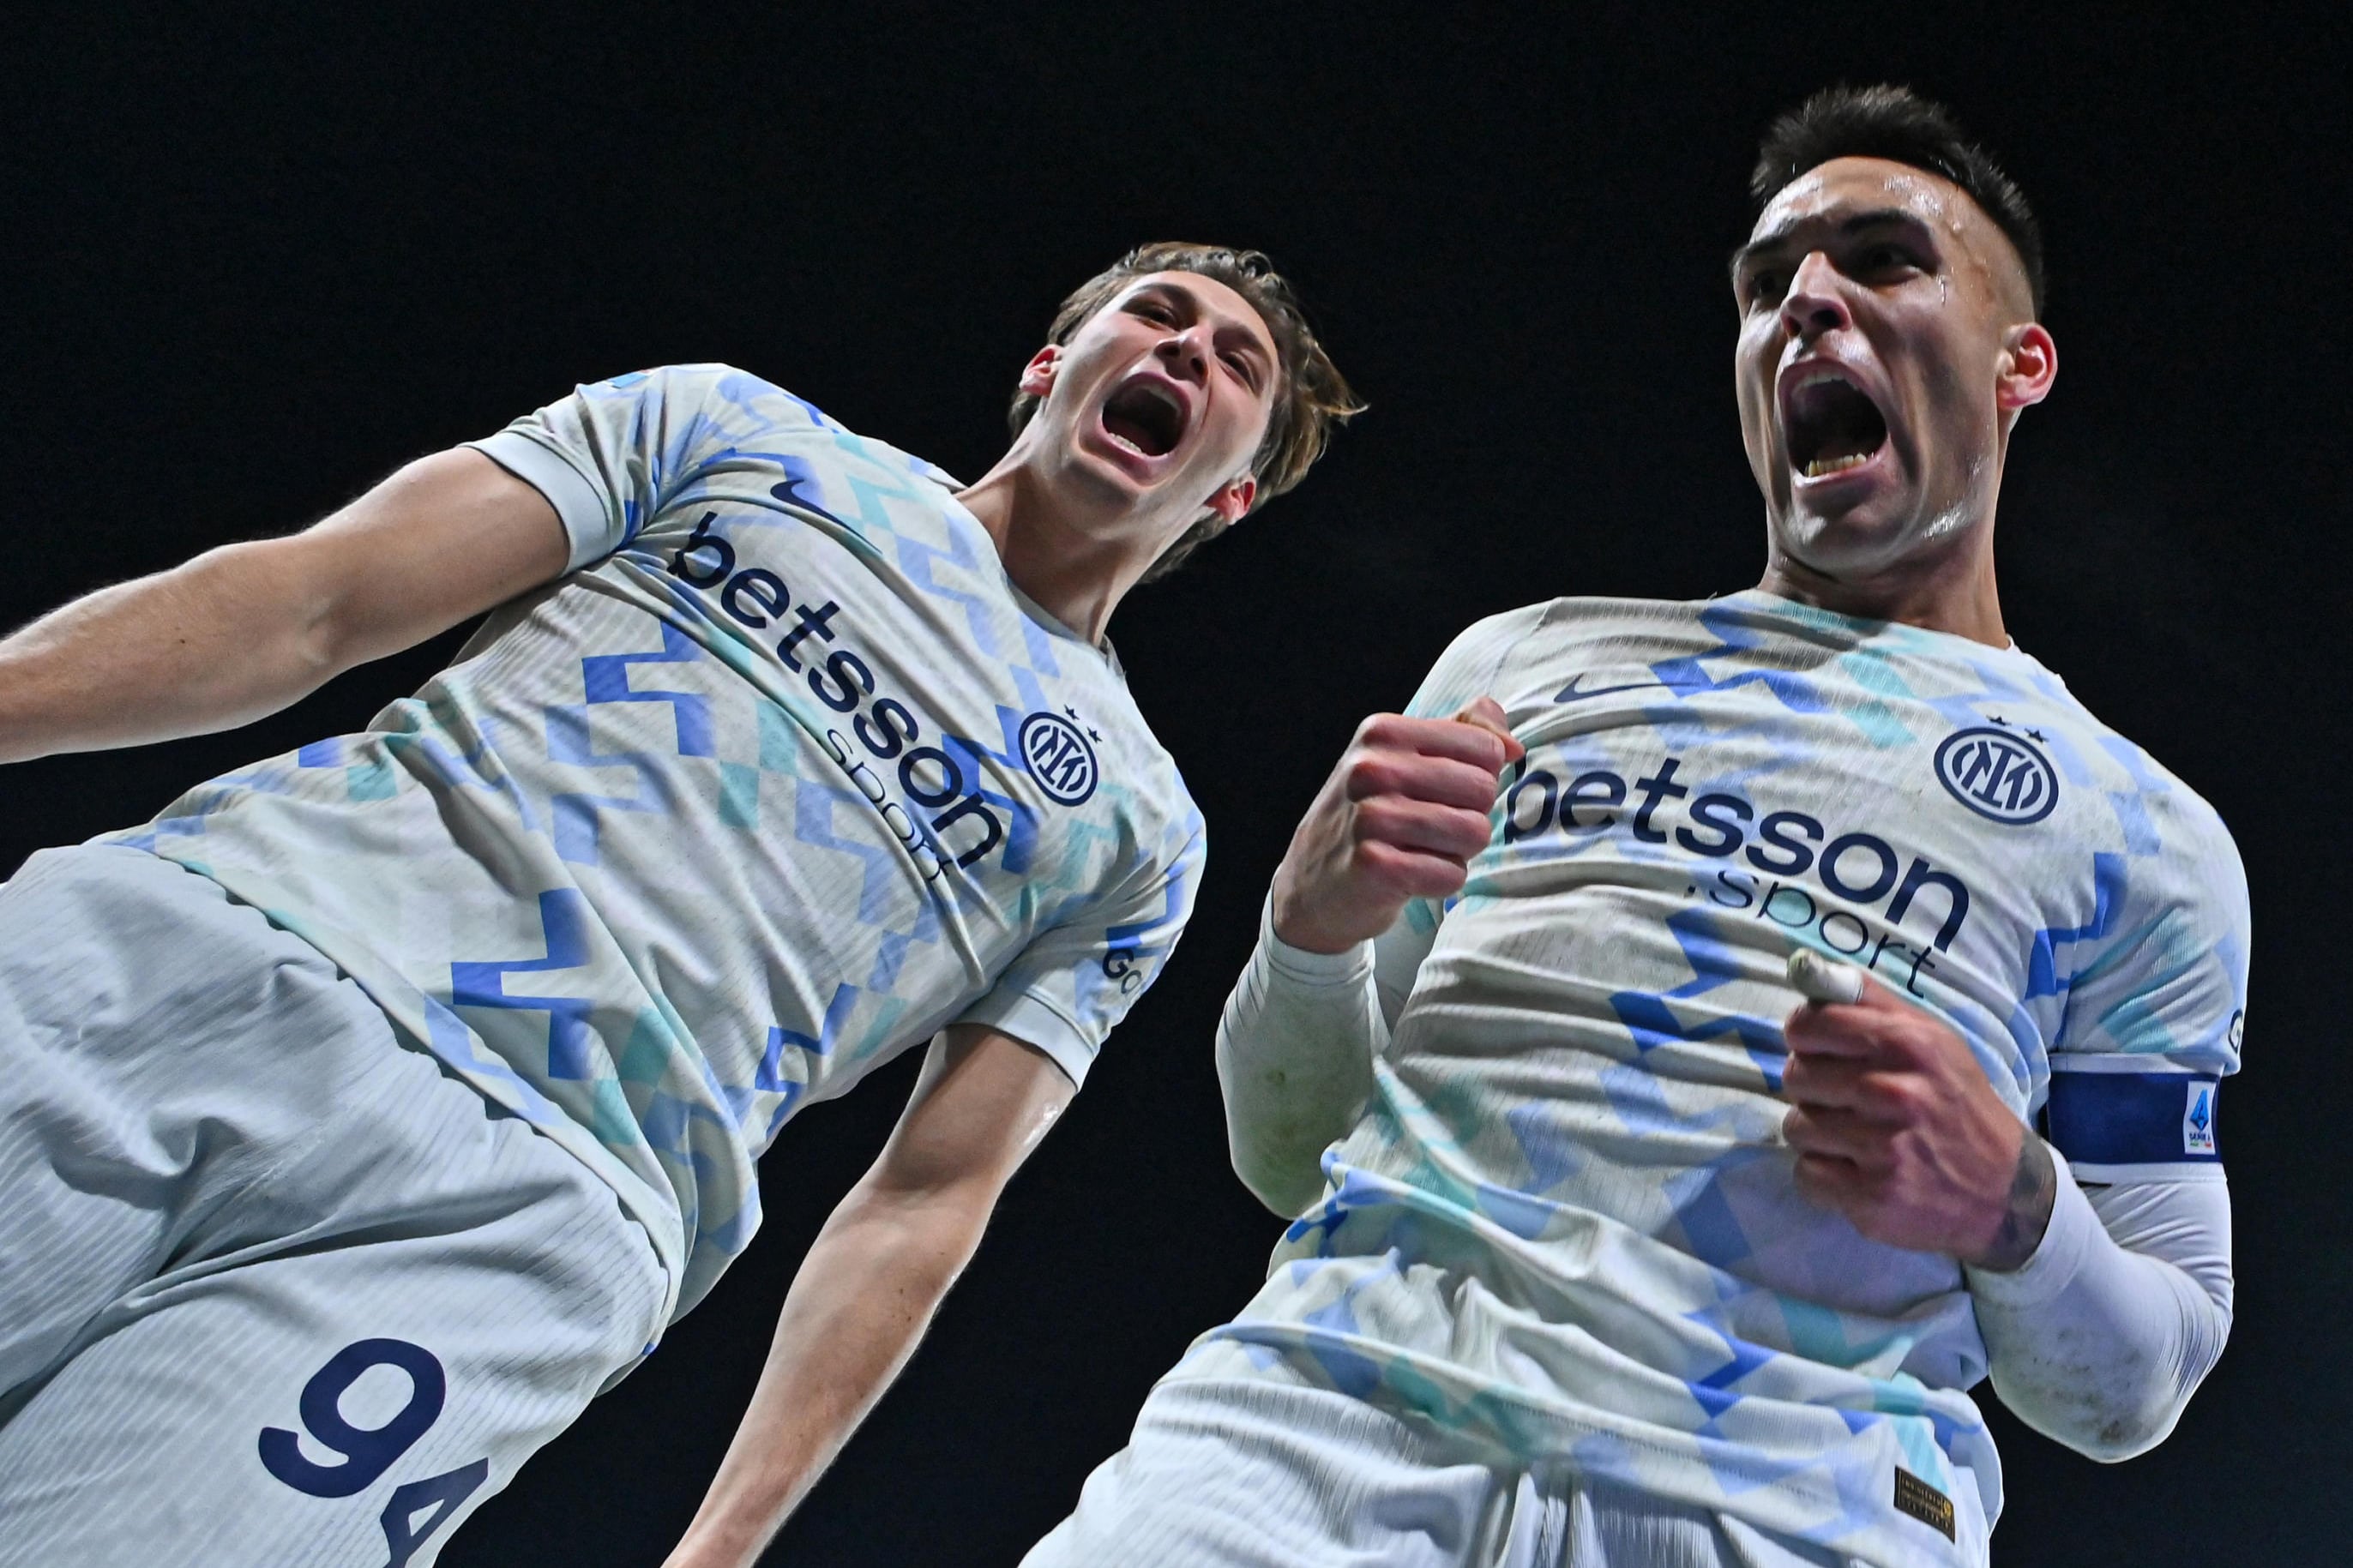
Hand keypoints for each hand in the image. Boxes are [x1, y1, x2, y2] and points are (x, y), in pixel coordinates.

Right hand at [1268, 699, 1523, 954]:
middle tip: (1432, 829)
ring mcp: (1370, 817)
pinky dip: (1442, 881)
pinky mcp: (1375, 867)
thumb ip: (1466, 732)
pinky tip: (1411, 877)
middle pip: (1484, 790)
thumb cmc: (1372, 814)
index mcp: (1383, 732)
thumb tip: (1513, 747)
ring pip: (1474, 833)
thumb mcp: (1406, 758)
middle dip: (1470, 815)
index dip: (1477, 777)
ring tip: (1422, 851)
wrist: (1313, 883)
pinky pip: (1452, 874)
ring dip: (1458, 851)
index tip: (1442, 793)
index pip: (1485, 747)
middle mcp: (1372, 769)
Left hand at [1780, 952, 2054, 1269]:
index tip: (1815, 1048)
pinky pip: (1806, 1174)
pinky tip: (1857, 1171)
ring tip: (1855, 1137)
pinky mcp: (1872, 1197)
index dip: (1803, 1036)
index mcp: (1909, 1044)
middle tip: (1845, 1100)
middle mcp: (1895, 1093)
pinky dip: (1823, 1175)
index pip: (1811, 1024)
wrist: (2007, 1191)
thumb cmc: (1956, 1103)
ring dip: (1817, 1133)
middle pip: (1796, 1077)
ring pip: (1796, 1127)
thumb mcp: (1932, 1039)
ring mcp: (1883, 1148)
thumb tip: (1804, 965)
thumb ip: (1868, 1001)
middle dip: (1812, 1088)